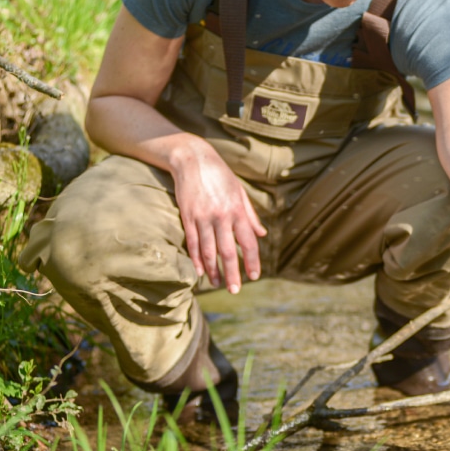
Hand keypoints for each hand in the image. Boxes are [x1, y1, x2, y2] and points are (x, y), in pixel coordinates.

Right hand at [171, 142, 266, 293]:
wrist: (193, 159)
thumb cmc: (220, 176)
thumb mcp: (240, 192)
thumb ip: (251, 215)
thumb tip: (262, 234)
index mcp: (237, 211)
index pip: (248, 242)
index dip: (252, 261)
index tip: (254, 277)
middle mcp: (222, 216)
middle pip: (228, 251)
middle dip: (232, 273)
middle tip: (235, 290)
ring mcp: (203, 217)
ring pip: (209, 250)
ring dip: (213, 270)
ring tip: (217, 284)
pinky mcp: (187, 216)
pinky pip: (193, 242)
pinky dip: (196, 258)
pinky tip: (200, 271)